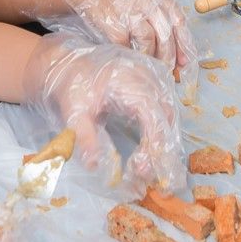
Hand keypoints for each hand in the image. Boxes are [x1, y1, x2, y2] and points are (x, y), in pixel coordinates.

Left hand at [23, 38, 184, 196]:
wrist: (70, 64)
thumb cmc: (73, 84)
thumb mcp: (74, 110)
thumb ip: (85, 136)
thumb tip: (94, 165)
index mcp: (130, 82)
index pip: (154, 117)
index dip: (153, 146)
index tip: (141, 170)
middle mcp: (147, 78)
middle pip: (167, 118)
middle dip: (162, 150)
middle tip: (151, 178)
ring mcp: (152, 80)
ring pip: (170, 115)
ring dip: (164, 143)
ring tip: (148, 167)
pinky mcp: (152, 85)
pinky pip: (165, 110)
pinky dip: (162, 131)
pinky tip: (150, 150)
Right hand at [30, 0, 194, 76]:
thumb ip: (162, 15)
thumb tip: (180, 52)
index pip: (179, 21)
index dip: (184, 45)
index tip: (185, 62)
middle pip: (166, 34)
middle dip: (169, 57)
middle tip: (169, 72)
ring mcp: (130, 11)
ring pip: (149, 42)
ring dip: (152, 59)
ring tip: (151, 68)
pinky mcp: (115, 24)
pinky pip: (128, 47)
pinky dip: (132, 57)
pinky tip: (133, 62)